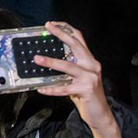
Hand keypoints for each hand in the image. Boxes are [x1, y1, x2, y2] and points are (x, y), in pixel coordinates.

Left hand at [33, 22, 121, 137]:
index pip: (79, 38)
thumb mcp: (78, 76)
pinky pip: (65, 88)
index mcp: (89, 60)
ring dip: (51, 62)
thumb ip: (68, 66)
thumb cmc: (86, 94)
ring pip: (68, 66)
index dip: (66, 28)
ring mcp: (91, 77)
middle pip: (76, 45)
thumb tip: (46, 59)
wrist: (101, 114)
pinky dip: (52, 89)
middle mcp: (92, 65)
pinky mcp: (87, 90)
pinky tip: (41, 89)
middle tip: (48, 28)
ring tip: (37, 59)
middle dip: (61, 34)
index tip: (51, 24)